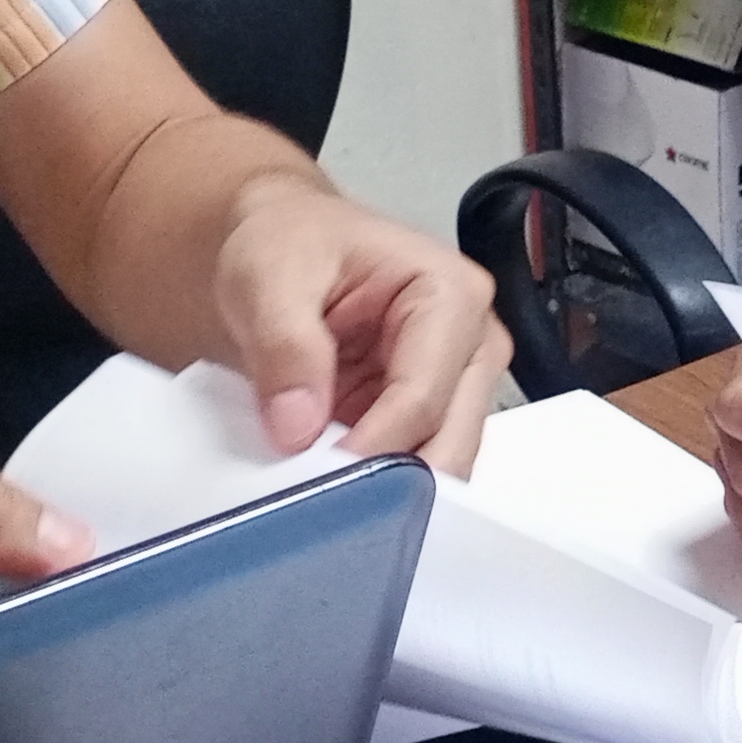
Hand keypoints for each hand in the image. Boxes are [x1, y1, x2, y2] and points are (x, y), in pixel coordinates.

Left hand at [209, 180, 505, 474]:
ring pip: (438, 466)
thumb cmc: (289, 242)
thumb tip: (298, 426)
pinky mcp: (431, 416)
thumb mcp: (269, 277)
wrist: (280, 247)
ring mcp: (456, 385)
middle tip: (319, 500)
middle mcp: (472, 343)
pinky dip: (373, 486)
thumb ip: (286, 348)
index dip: (368, 448)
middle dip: (388, 481)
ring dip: (382, 488)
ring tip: (318, 489)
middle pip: (450, 442)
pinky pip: (413, 470)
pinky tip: (329, 483)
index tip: (313, 480)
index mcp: (451, 293)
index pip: (423, 397)